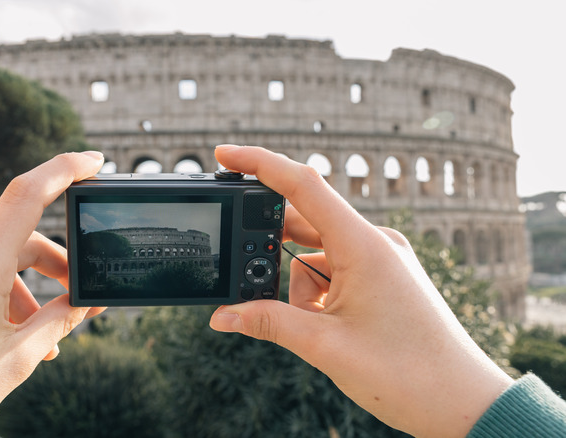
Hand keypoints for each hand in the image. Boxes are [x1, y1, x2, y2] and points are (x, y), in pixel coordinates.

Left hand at [0, 151, 105, 430]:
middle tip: (72, 298)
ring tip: (25, 340)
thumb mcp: (17, 358)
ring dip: (11, 291)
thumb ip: (60, 321)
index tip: (93, 160)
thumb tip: (89, 301)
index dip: (65, 170)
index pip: (26, 196)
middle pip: (12, 240)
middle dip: (48, 267)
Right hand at [209, 145, 511, 437]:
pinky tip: (329, 327)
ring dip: (301, 290)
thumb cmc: (407, 373)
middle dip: (276, 258)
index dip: (259, 164)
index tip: (225, 153)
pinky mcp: (385, 275)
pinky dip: (319, 295)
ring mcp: (382, 258)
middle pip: (303, 225)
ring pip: (316, 256)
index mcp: (364, 246)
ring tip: (317, 330)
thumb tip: (223, 315)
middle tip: (259, 289)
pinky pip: (335, 271)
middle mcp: (375, 243)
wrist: (461, 402)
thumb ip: (267, 322)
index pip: (303, 187)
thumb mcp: (324, 346)